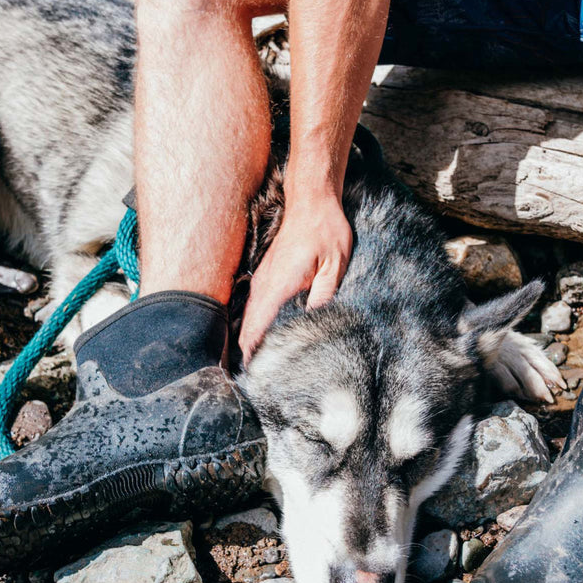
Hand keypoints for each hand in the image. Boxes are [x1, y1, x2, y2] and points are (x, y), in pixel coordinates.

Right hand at [239, 195, 353, 363]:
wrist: (312, 201)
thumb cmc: (325, 230)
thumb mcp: (335, 265)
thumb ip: (324, 296)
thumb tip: (316, 324)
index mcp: (278, 285)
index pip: (256, 327)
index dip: (252, 353)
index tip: (254, 376)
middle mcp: (264, 284)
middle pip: (247, 327)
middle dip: (247, 354)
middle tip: (255, 382)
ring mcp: (262, 279)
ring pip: (248, 318)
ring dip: (249, 341)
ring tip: (255, 368)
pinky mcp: (266, 275)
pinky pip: (254, 307)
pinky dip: (254, 326)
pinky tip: (260, 340)